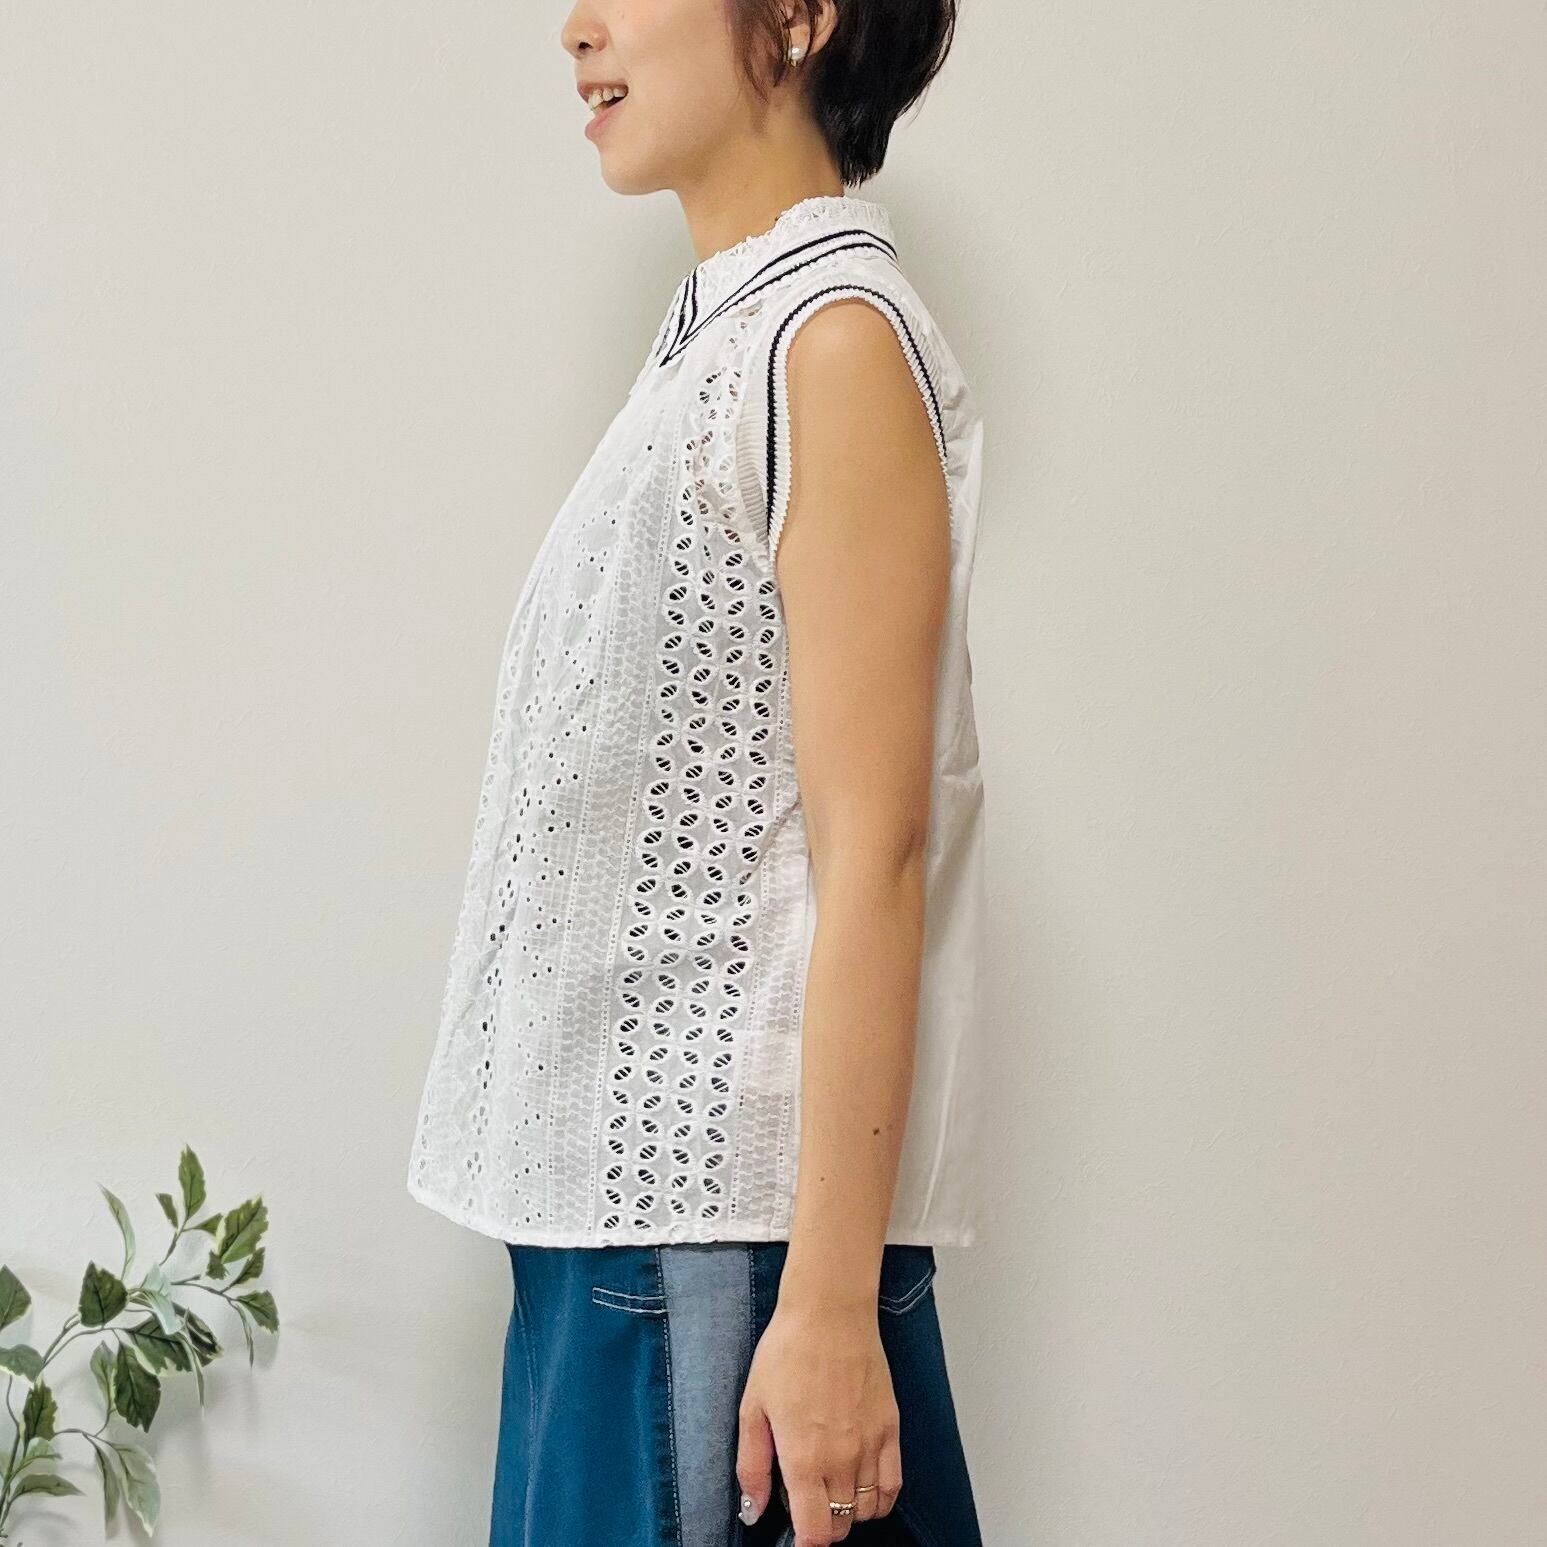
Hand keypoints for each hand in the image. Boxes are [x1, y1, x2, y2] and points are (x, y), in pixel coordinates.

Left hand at [736, 1296, 902, 1543]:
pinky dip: (879, 1497)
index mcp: (803, 1457)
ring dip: (849, 1511)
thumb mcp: (752, 1407)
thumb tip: (753, 1510)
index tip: (795, 1528)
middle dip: (822, 1524)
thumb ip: (752, 1466)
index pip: (815, 1533)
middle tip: (806, 1497)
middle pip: (840, 1526)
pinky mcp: (890, 1428)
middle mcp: (841, 1458)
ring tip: (831, 1485)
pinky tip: (862, 1483)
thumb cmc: (788, 1351)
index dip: (804, 1541)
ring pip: (868, 1511)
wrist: (829, 1312)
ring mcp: (871, 1444)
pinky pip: (893, 1485)